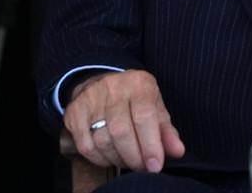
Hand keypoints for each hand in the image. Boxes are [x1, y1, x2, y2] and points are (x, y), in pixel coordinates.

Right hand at [64, 70, 185, 172]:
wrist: (102, 83)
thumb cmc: (135, 99)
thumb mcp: (155, 107)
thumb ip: (167, 130)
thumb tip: (178, 151)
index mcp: (139, 83)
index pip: (145, 116)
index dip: (150, 145)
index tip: (155, 165)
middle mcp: (113, 88)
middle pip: (121, 131)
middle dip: (134, 156)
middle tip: (143, 167)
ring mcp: (90, 99)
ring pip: (102, 140)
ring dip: (118, 159)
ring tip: (129, 161)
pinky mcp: (74, 113)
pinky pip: (86, 146)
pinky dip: (100, 159)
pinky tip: (111, 158)